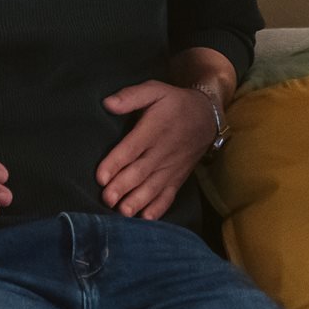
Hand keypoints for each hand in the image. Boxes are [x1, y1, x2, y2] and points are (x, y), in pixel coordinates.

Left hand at [97, 80, 214, 219]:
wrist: (207, 117)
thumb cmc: (174, 103)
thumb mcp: (155, 90)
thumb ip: (131, 96)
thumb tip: (107, 103)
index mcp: (154, 129)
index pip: (132, 148)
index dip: (116, 162)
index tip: (101, 176)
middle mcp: (163, 151)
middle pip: (140, 171)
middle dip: (123, 187)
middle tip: (107, 199)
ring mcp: (171, 167)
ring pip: (153, 187)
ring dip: (138, 201)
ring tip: (123, 212)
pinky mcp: (178, 178)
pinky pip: (168, 195)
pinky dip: (158, 208)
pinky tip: (146, 219)